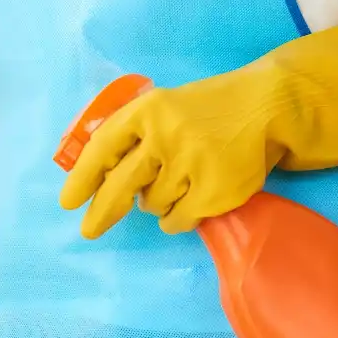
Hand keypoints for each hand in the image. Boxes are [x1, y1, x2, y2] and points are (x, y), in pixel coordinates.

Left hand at [60, 14, 337, 238]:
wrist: (270, 106)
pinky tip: (193, 199)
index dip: (82, 178)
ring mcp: (191, 163)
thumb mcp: (165, 108)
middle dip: (103, 212)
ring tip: (180, 181)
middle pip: (120, 186)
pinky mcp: (214, 190)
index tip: (68, 203)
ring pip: (152, 205)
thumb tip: (93, 179)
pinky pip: (176, 220)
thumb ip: (133, 136)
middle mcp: (165, 135)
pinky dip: (178, 217)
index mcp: (147, 110)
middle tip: (90, 231)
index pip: (102, 147)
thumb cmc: (207, 112)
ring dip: (157, 202)